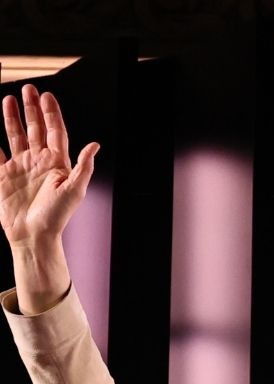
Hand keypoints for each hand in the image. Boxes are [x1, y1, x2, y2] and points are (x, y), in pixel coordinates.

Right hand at [1, 85, 98, 250]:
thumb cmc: (56, 216)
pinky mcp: (4, 176)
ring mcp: (21, 167)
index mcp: (57, 163)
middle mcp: (39, 162)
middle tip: (28, 89)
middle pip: (36, 129)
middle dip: (32, 109)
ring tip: (8, 98)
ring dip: (12, 118)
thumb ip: (84, 166)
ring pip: (16, 136)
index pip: (56, 132)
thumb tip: (95, 145)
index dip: (52, 114)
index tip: (47, 96)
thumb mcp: (74, 190)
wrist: (33, 235)